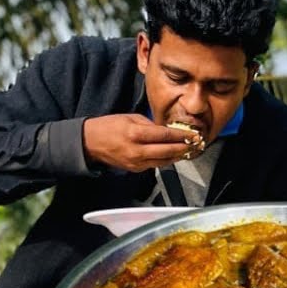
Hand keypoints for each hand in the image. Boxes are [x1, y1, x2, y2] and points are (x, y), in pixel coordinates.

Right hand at [82, 114, 200, 171]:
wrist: (90, 143)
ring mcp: (136, 162)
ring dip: (178, 156)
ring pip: (164, 161)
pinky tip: (174, 155)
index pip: (164, 135)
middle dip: (184, 147)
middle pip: (167, 151)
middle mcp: (137, 150)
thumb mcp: (130, 118)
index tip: (193, 134)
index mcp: (135, 133)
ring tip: (190, 150)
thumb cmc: (108, 127)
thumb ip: (150, 125)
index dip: (181, 135)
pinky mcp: (136, 169)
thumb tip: (167, 131)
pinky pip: (156, 165)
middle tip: (197, 143)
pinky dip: (167, 160)